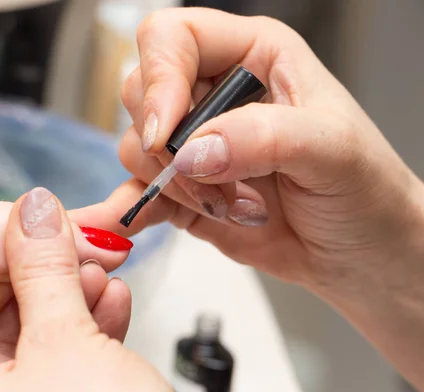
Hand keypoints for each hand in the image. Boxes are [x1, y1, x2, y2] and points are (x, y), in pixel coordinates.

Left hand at [0, 188, 174, 391]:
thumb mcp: (68, 342)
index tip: (22, 252)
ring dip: (73, 298)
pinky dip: (93, 325)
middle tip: (68, 256)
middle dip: (39, 283)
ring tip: (101, 276)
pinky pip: (71, 358)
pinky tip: (114, 303)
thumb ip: (45, 270)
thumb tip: (32, 210)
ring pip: (40, 339)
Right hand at [69, 9, 423, 389]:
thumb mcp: (333, 151)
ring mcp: (195, 144)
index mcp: (252, 55)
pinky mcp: (184, 190)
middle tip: (219, 183)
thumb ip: (264, 138)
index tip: (166, 134)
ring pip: (139, 149)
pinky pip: (138, 192)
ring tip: (234, 207)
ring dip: (175, 187)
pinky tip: (129, 223)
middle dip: (171, 148)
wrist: (361, 251)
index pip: (174, 39)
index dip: (160, 78)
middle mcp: (214, 94)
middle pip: (142, 94)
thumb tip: (193, 151)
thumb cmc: (364, 188)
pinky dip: (131, 208)